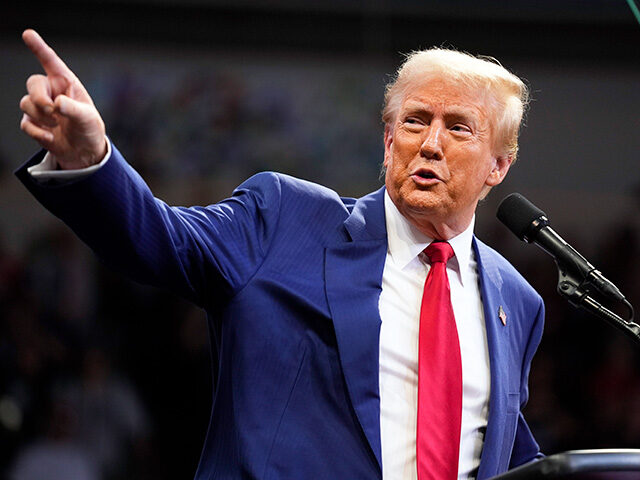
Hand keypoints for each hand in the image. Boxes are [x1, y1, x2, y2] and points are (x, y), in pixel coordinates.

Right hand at [20, 29, 106, 169]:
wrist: (83, 152)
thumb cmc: (89, 129)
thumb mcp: (88, 118)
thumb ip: (73, 109)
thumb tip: (56, 104)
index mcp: (66, 83)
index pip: (50, 62)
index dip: (39, 48)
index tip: (28, 34)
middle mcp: (51, 91)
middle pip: (32, 83)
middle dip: (39, 97)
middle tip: (51, 110)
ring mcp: (40, 107)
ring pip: (26, 103)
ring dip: (40, 117)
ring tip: (57, 125)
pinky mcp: (33, 122)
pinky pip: (25, 123)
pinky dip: (37, 132)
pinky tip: (51, 137)